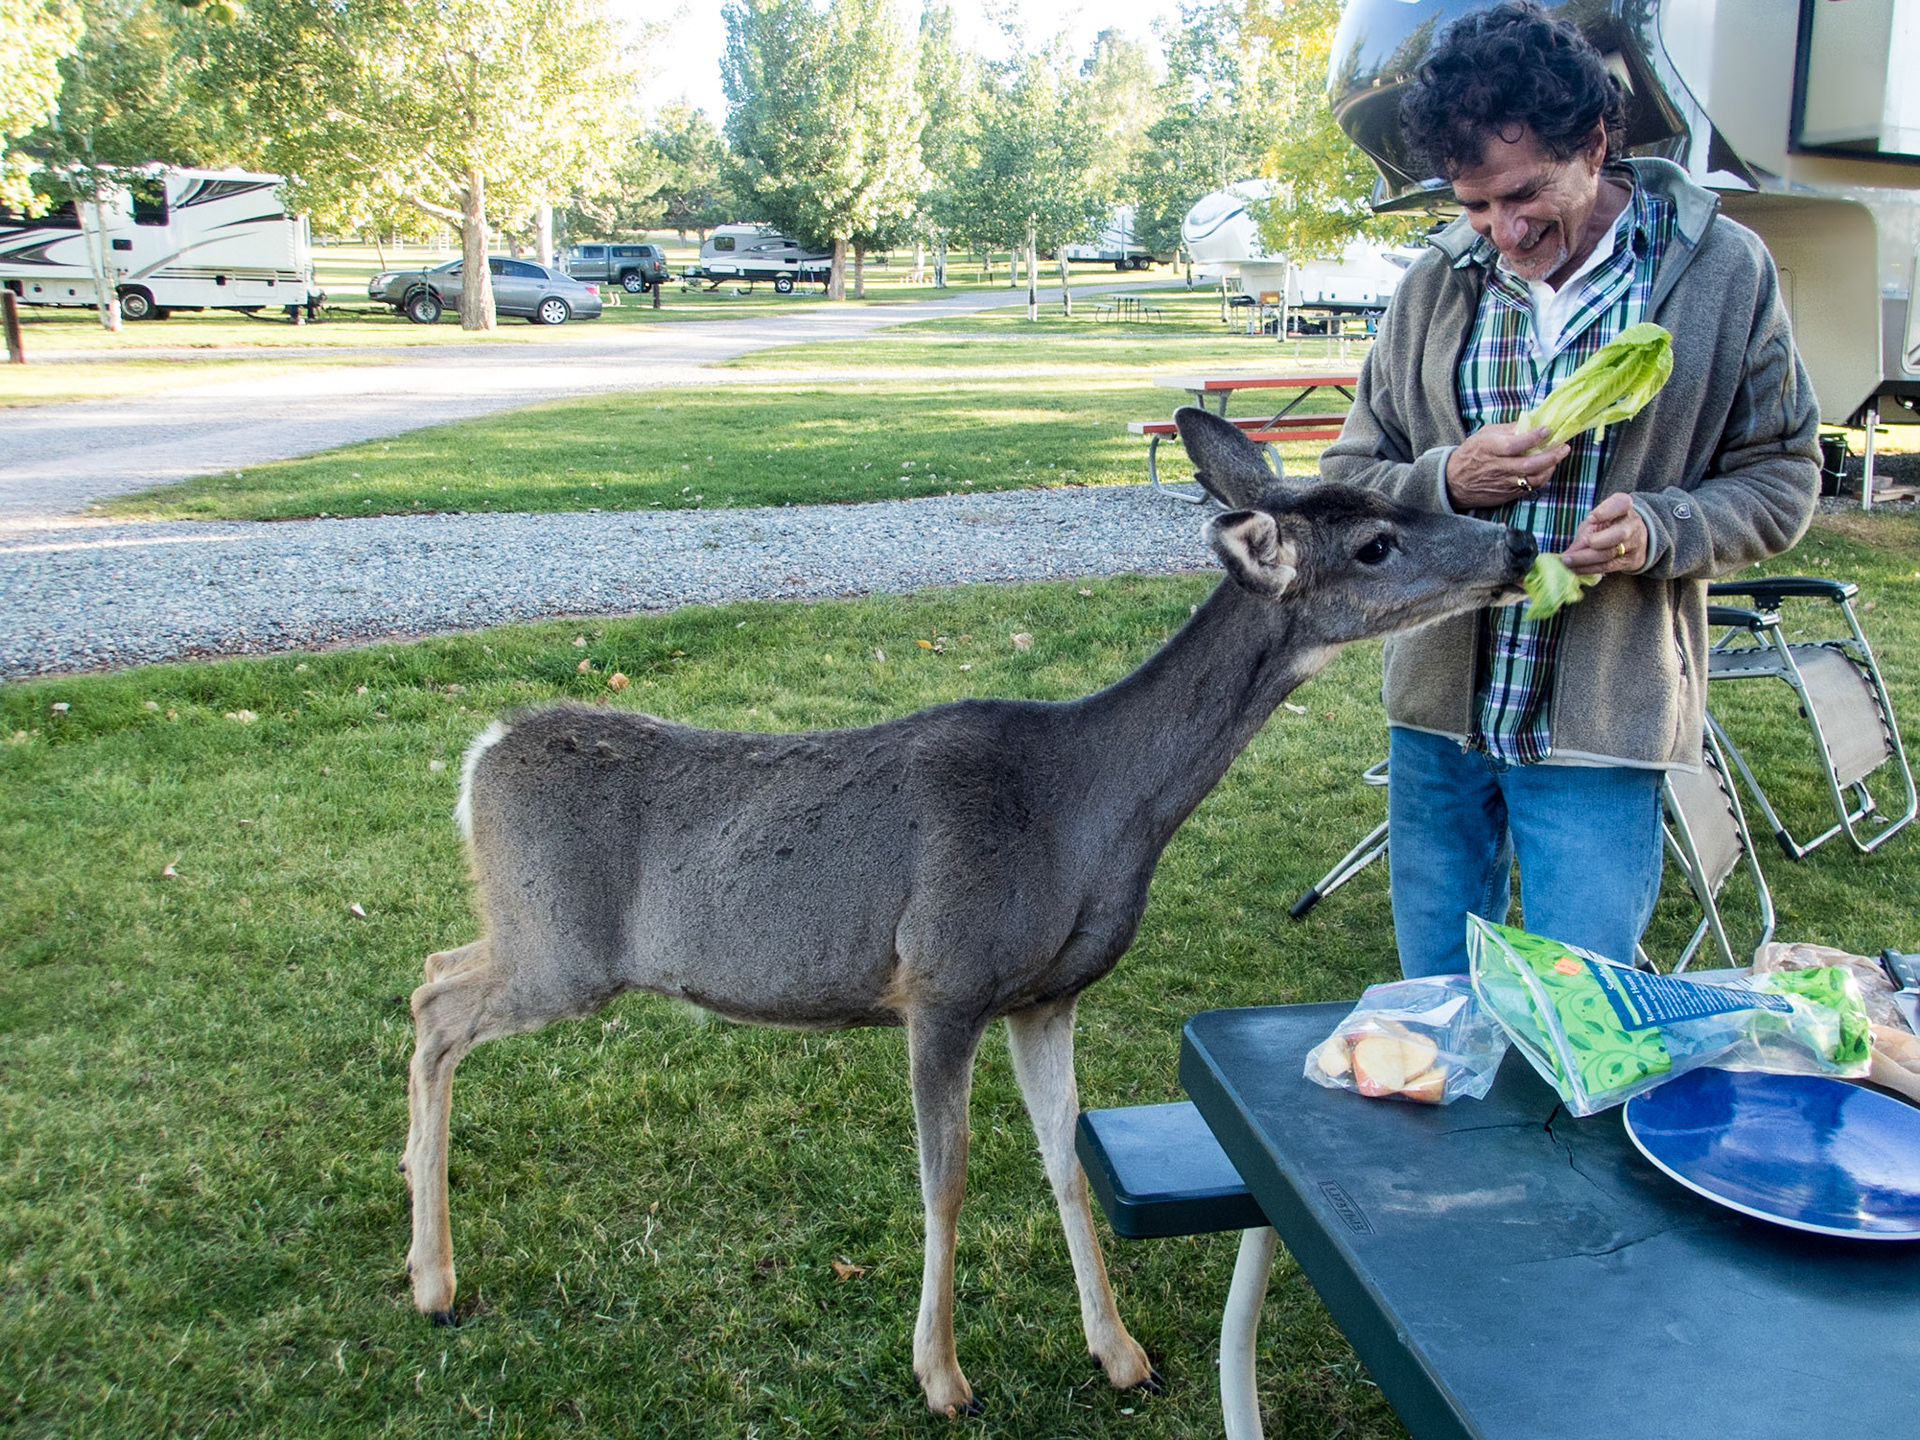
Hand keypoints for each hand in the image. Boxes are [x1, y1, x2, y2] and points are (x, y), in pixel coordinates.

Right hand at [1445, 423, 1570, 509]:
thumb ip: (1507, 429)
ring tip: (1557, 457)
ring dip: (1550, 468)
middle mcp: (1497, 467)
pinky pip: (1530, 488)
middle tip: (1564, 447)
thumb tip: (1530, 422)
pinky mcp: (1507, 494)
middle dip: (1551, 456)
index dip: (1533, 437)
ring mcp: (1503, 483)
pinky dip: (1542, 478)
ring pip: (1533, 479)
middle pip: (1529, 464)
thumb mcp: (1484, 435)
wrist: (1454, 482)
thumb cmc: (1470, 454)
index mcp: (1489, 449)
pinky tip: (1547, 469)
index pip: (1514, 444)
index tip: (1547, 429)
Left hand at [1561, 492, 1647, 574]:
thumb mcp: (1597, 521)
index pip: (1621, 504)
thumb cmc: (1609, 524)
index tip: (1591, 518)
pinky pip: (1608, 566)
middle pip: (1620, 534)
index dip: (1606, 511)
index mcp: (1625, 506)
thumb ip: (1585, 532)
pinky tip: (1575, 569)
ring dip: (1585, 559)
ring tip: (1567, 561)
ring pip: (1610, 553)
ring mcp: (1634, 543)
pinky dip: (1589, 568)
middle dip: (1597, 541)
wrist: (1633, 538)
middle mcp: (1633, 524)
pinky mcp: (1630, 560)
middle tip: (1578, 544)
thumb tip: (1570, 553)